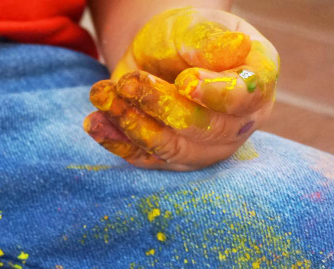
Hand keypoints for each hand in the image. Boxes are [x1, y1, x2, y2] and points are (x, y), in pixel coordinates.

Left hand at [83, 8, 278, 169]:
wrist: (159, 54)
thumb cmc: (185, 36)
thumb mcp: (194, 26)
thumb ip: (209, 40)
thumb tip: (236, 48)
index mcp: (257, 81)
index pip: (244, 97)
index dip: (215, 93)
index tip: (185, 80)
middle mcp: (238, 122)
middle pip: (202, 127)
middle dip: (160, 106)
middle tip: (127, 82)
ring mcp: (205, 147)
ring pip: (169, 147)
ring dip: (131, 123)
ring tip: (102, 95)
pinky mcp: (170, 159)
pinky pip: (143, 159)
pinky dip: (115, 142)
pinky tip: (94, 122)